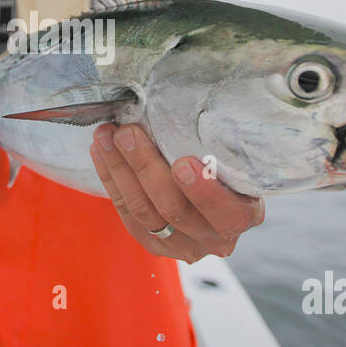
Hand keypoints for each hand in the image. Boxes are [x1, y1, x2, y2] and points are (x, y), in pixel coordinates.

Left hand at [88, 123, 265, 262]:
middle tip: (127, 133)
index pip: (228, 213)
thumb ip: (219, 142)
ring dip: (120, 169)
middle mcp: (216, 238)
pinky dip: (112, 181)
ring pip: (144, 212)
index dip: (204, 192)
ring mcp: (183, 246)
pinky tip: (101, 153)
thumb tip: (193, 100)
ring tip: (106, 135)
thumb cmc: (224, 162)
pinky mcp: (155, 245)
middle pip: (174, 208)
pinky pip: (127, 215)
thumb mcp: (232, 154)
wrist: (212, 190)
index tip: (183, 163)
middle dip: (146, 166)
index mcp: (244, 214)